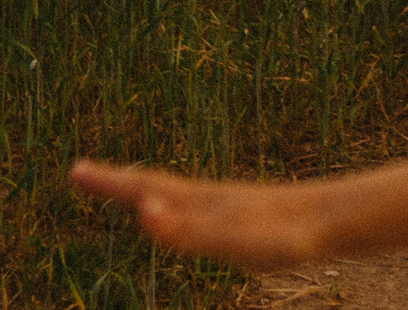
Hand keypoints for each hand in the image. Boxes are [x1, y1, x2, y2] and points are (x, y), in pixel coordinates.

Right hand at [69, 161, 321, 268]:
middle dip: (116, 183)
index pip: (144, 188)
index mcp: (198, 203)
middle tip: (81, 173)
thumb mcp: (229, 238)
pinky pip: (199, 211)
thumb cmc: (284, 235)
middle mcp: (207, 200)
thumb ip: (186, 230)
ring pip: (176, 197)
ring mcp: (225, 208)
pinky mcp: (244, 221)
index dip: (109, 183)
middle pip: (153, 187)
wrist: (333, 222)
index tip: (74, 169)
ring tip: (125, 193)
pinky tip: (184, 214)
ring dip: (144, 193)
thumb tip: (142, 207)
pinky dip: (179, 209)